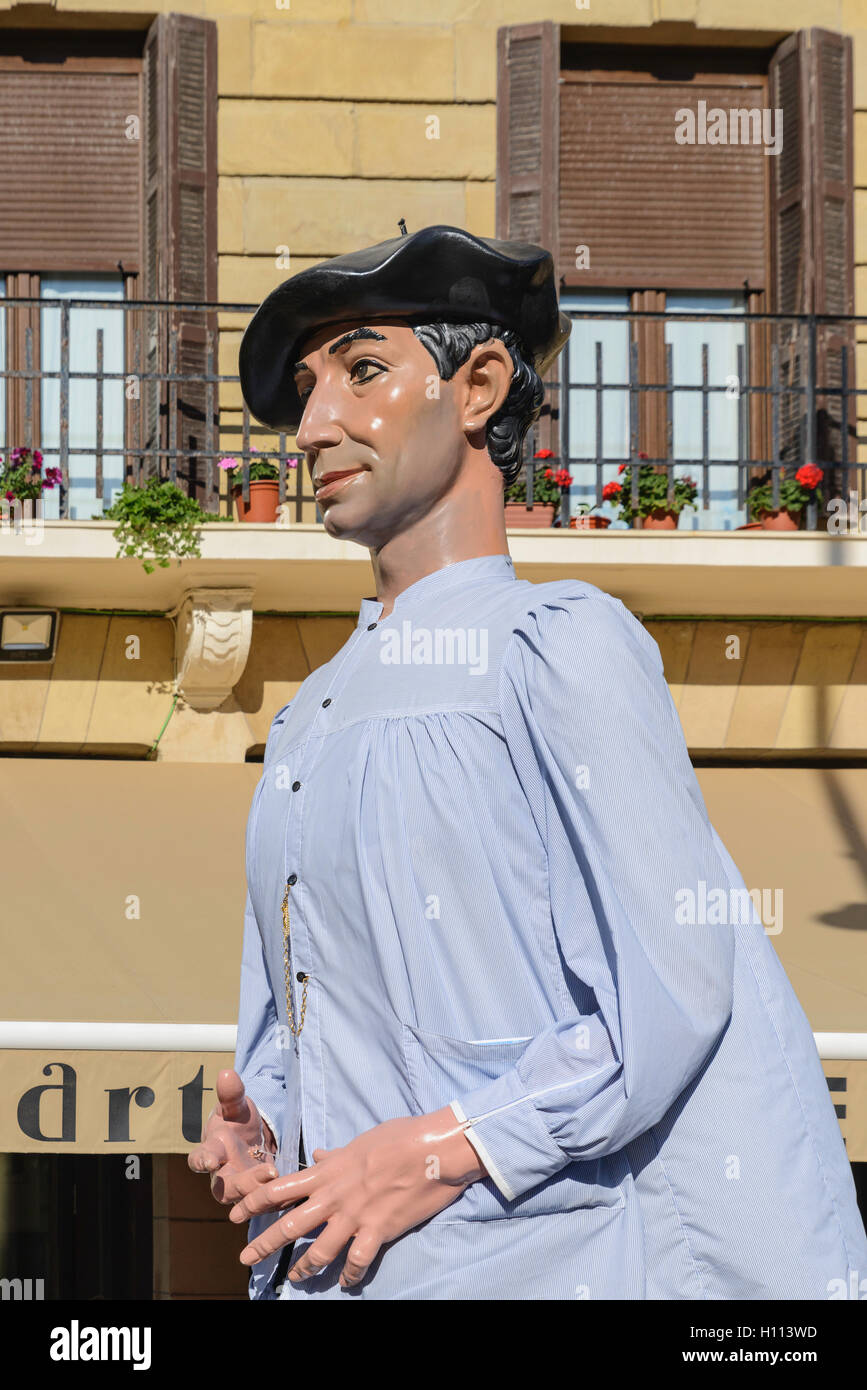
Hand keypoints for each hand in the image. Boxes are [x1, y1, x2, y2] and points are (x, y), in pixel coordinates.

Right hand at [188, 1068, 278, 1204]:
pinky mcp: (259, 1195)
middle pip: (225, 1188)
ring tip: (279, 1176)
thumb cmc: (237, 1120)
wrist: (252, 1137)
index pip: (198, 1159)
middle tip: (267, 1172)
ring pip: (245, 1199)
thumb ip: (232, 1094)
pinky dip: (278, 1197)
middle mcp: (222, 1174)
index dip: (202, 1161)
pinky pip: (265, 1201)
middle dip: (245, 1183)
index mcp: (211, 1151)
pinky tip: (293, 1188)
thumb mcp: (236, 1105)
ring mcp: (240, 1188)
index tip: (210, 1160)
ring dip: (262, 1191)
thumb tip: (226, 1074)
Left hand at [229, 1105, 486, 1287]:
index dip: (253, 1202)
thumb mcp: (362, 1140)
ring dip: (305, 1268)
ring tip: (296, 1279)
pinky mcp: (378, 1231)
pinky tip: (347, 1283)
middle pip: (290, 1224)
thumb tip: (321, 1155)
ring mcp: (355, 1216)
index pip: (280, 1188)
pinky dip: (350, 1276)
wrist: (434, 1148)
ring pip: (319, 1251)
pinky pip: (357, 1262)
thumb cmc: (401, 1136)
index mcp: (329, 1172)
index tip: (235, 1213)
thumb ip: (337, 1156)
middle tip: (246, 1259)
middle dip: (264, 1244)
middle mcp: (335, 1196)